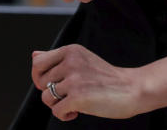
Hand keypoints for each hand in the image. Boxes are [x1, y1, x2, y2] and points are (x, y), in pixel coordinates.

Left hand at [32, 45, 149, 121]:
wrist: (132, 89)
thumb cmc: (106, 78)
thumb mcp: (82, 60)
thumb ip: (57, 59)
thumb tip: (34, 55)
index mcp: (71, 51)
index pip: (38, 62)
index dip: (40, 76)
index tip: (51, 84)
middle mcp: (71, 62)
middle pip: (40, 82)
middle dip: (50, 92)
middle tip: (65, 95)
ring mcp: (74, 79)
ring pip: (46, 98)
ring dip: (58, 105)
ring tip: (73, 103)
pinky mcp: (78, 97)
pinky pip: (56, 111)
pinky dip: (64, 115)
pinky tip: (77, 112)